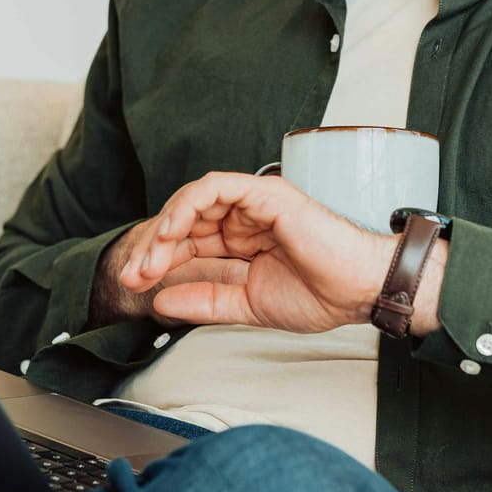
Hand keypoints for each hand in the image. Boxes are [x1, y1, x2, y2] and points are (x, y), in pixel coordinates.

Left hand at [115, 171, 401, 333]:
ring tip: (150, 259)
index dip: (158, 259)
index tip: (135, 284)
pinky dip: (188, 205)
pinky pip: (216, 186)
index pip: (188, 242)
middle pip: (185, 220)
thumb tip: (160, 303)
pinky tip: (173, 231)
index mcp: (242, 240)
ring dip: (166, 228)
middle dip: (153, 247)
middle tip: (133, 274)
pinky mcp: (265, 193)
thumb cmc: (319, 295)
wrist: (357, 290)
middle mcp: (245, 217)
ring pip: (194, 200)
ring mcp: (254, 203)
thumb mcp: (246, 305)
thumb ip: (205, 302)